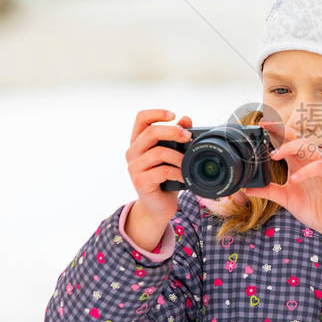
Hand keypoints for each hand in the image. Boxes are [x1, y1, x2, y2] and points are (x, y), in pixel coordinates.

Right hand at [125, 109, 192, 224]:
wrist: (157, 207)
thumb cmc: (165, 179)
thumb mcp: (172, 155)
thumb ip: (177, 137)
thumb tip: (186, 119)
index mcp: (139, 142)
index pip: (141, 118)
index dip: (156, 113)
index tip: (173, 115)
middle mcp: (132, 152)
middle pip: (150, 132)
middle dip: (173, 131)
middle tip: (188, 137)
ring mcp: (134, 167)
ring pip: (158, 152)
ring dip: (178, 156)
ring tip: (188, 163)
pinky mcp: (140, 181)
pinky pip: (162, 171)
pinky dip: (177, 172)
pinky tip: (184, 176)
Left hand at [244, 120, 321, 247]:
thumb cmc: (312, 208)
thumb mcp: (285, 198)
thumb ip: (268, 190)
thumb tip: (247, 189)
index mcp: (299, 162)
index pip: (287, 142)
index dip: (275, 132)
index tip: (261, 125)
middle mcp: (311, 160)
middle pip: (297, 138)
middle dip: (282, 131)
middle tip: (266, 127)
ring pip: (309, 146)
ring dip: (291, 147)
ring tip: (275, 155)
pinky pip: (320, 166)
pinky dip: (306, 171)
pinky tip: (295, 179)